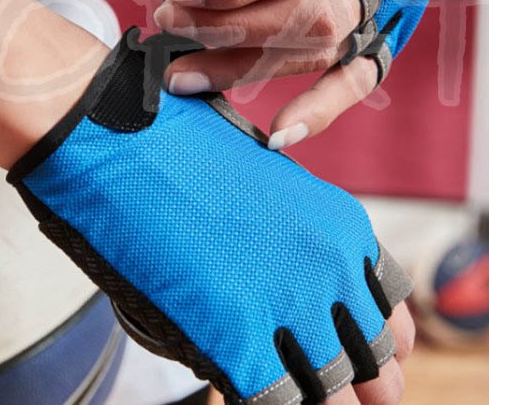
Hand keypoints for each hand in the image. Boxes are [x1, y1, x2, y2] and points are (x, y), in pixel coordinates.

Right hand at [9, 28, 415, 404]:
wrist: (124, 138)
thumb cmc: (182, 146)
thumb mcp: (261, 178)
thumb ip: (290, 229)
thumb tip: (288, 268)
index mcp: (341, 228)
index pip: (392, 312)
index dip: (378, 342)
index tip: (362, 356)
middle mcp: (330, 272)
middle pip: (374, 363)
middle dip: (363, 385)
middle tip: (343, 391)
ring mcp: (288, 309)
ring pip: (335, 394)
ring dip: (321, 399)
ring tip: (303, 394)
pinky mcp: (238, 342)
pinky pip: (280, 400)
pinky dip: (275, 402)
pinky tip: (253, 388)